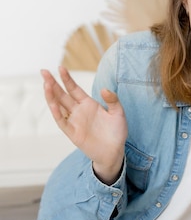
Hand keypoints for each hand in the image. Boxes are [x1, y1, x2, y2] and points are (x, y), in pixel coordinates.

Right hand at [41, 67, 126, 183]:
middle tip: (43, 71)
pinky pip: (62, 122)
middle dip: (53, 83)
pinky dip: (57, 112)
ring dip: (52, 95)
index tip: (60, 67)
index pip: (74, 89)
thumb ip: (113, 100)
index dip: (67, 79)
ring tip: (46, 83)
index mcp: (88, 104)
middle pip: (63, 95)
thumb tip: (104, 89)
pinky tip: (53, 103)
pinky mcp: (73, 133)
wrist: (114, 151)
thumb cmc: (116, 132)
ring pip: (59, 106)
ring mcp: (74, 121)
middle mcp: (79, 111)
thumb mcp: (118, 113)